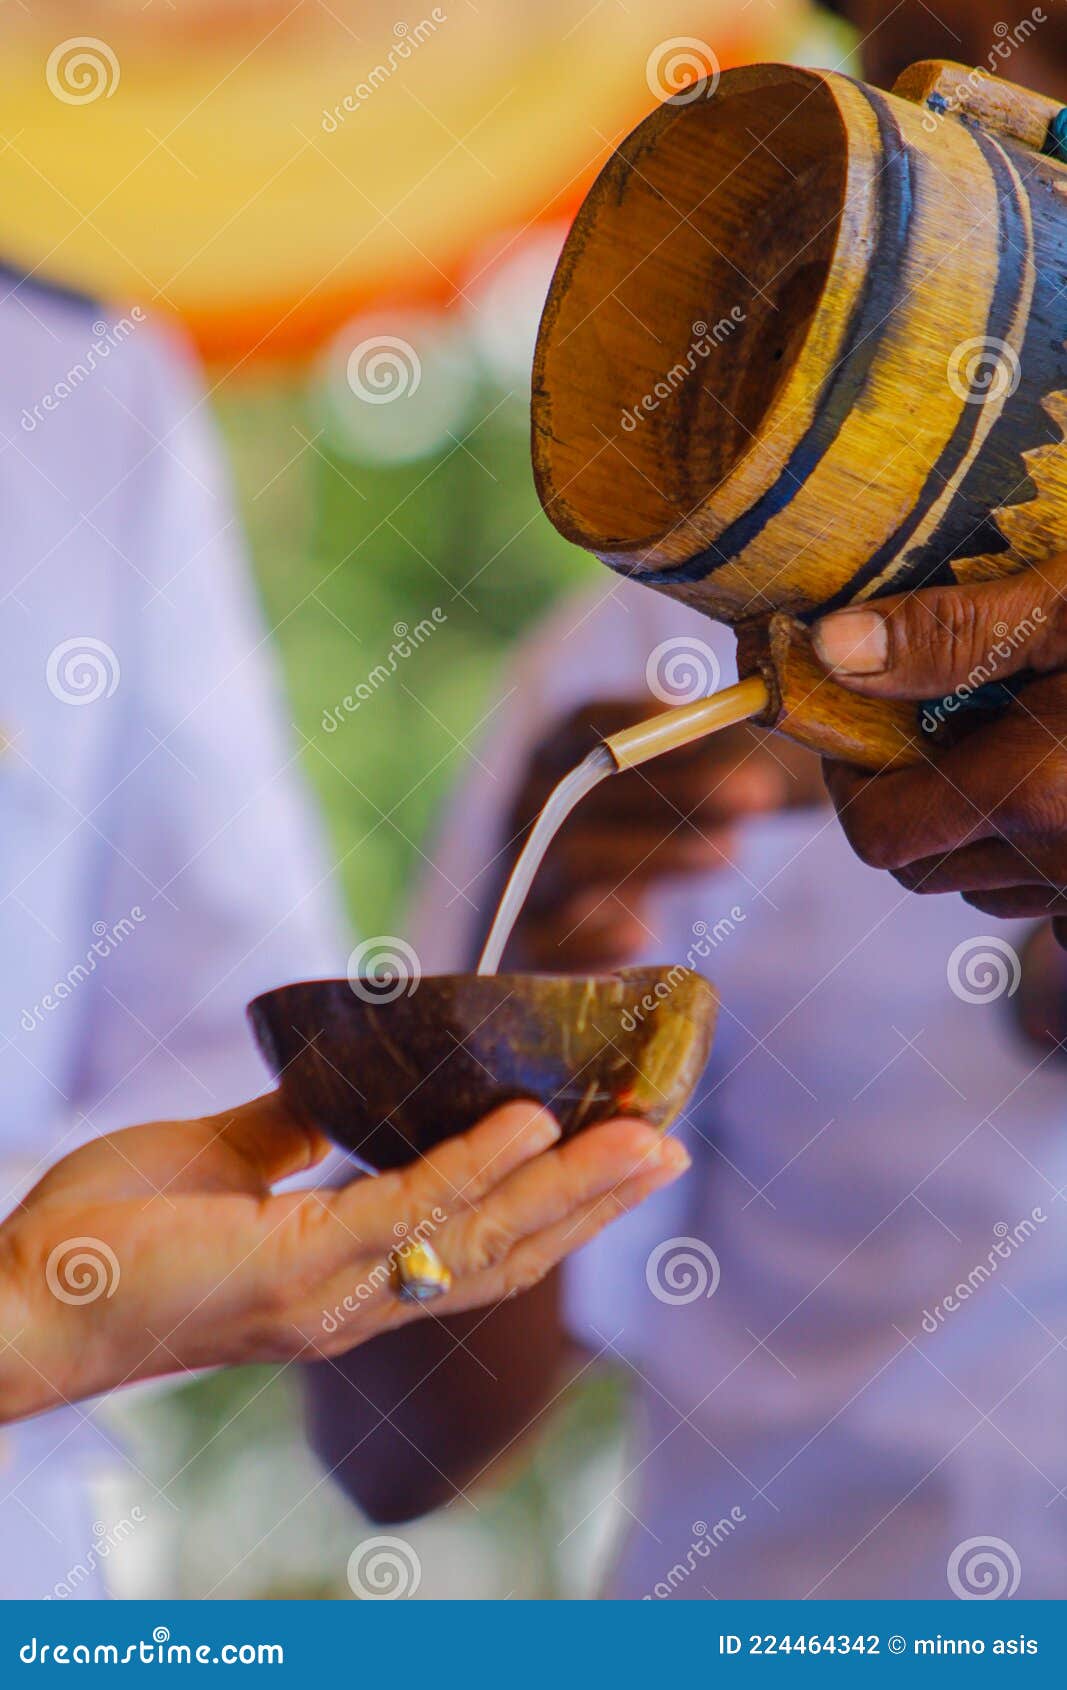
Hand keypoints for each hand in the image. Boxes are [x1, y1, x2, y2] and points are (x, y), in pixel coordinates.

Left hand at [0, 1093, 687, 1421]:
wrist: (16, 1298)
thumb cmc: (105, 1239)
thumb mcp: (224, 1162)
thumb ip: (294, 1131)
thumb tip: (341, 1081)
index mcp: (346, 1276)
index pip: (473, 1243)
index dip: (553, 1202)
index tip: (617, 1147)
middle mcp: (356, 1302)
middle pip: (505, 1253)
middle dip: (594, 1201)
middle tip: (670, 1142)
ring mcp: (331, 1296)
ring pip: (479, 1239)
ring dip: (571, 1187)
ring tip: (645, 1135)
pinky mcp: (292, 1273)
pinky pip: (405, 1214)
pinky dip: (473, 1169)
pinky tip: (527, 1124)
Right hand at [498, 699, 824, 970]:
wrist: (587, 925)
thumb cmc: (648, 835)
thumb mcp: (677, 787)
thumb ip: (707, 754)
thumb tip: (754, 714)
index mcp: (554, 756)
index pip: (583, 724)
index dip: (636, 720)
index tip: (704, 728)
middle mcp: (527, 809)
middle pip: (590, 788)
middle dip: (679, 789)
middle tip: (757, 794)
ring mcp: (525, 873)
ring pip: (577, 857)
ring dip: (660, 853)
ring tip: (732, 850)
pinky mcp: (531, 943)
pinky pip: (549, 940)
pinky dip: (596, 937)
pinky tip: (647, 931)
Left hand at [811, 555, 1066, 943]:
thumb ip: (951, 633)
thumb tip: (832, 647)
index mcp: (1032, 789)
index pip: (877, 833)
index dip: (852, 783)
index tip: (861, 726)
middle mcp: (1061, 860)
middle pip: (920, 866)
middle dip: (907, 802)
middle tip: (933, 726)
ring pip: (982, 886)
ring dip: (972, 829)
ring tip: (1014, 743)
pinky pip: (1047, 901)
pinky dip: (1037, 855)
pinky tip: (1063, 782)